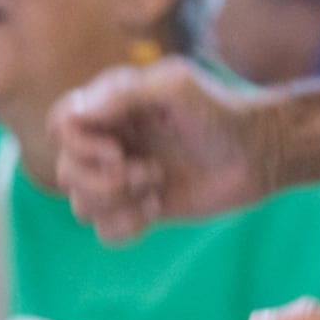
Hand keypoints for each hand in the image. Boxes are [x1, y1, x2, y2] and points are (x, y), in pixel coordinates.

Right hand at [49, 59, 261, 242]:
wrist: (258, 156)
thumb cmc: (221, 114)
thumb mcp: (176, 88)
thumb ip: (124, 93)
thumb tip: (75, 113)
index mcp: (112, 108)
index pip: (61, 124)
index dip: (79, 144)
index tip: (117, 149)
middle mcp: (110, 142)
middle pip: (65, 170)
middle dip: (103, 179)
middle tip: (150, 172)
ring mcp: (122, 178)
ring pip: (80, 204)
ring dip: (118, 201)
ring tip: (157, 186)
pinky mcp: (138, 209)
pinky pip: (103, 231)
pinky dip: (127, 225)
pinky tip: (157, 209)